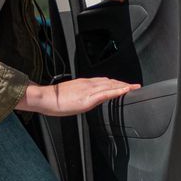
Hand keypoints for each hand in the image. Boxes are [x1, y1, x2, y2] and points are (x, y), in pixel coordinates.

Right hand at [18, 76, 139, 116]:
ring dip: (124, 86)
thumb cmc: (54, 99)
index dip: (116, 82)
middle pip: (110, 82)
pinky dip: (117, 91)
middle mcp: (89, 84)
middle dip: (123, 83)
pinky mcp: (88, 98)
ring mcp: (89, 90)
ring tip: (134, 88)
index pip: (104, 81)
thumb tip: (84, 98)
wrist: (46, 98)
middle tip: (135, 86)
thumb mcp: (70, 94)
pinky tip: (125, 91)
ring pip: (111, 86)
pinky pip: (106, 93)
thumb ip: (80, 94)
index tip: (125, 84)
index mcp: (84, 83)